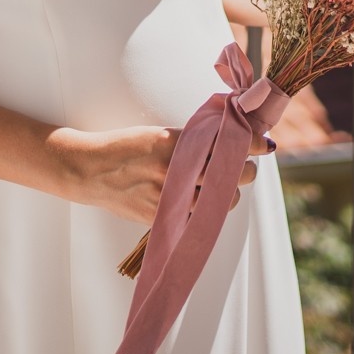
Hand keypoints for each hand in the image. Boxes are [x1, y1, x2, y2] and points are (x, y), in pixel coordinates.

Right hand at [48, 124, 275, 224]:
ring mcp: (171, 196)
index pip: (226, 143)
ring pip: (220, 201)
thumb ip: (190, 141)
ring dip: (227, 193)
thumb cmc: (123, 148)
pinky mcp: (164, 218)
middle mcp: (175, 169)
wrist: (89, 171)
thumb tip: (224, 142)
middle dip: (243, 170)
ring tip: (222, 186)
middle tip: (243, 166)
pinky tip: (202, 201)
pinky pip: (200, 217)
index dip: (251, 144)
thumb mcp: (156, 135)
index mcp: (174, 142)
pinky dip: (206, 210)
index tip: (264, 143)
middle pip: (230, 174)